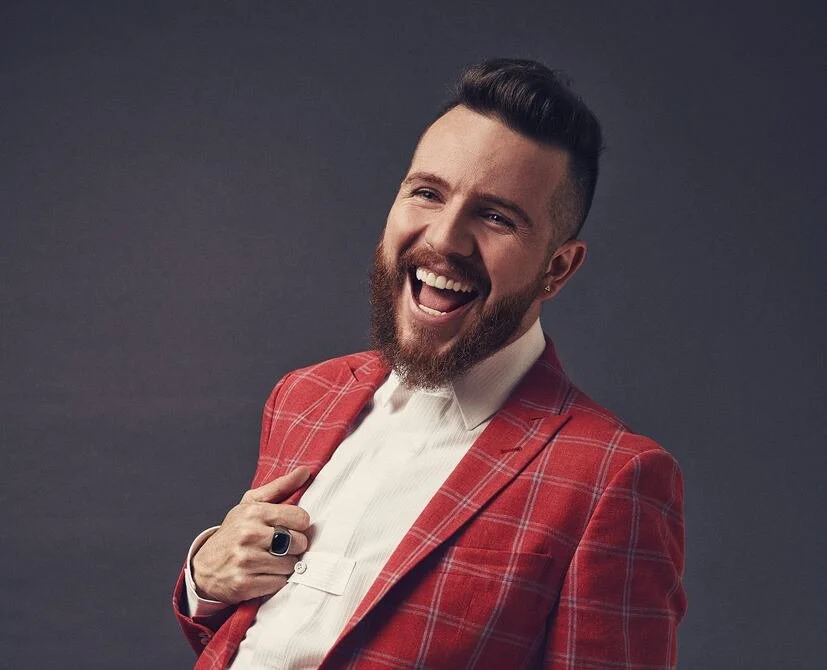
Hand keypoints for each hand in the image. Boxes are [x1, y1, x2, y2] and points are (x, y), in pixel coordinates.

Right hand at [191, 467, 311, 604]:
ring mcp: (246, 560)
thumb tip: (306, 471)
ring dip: (286, 565)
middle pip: (299, 542)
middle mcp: (249, 535)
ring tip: (272, 560)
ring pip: (291, 564)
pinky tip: (264, 574)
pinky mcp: (244, 584)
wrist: (204, 565)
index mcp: (254, 512)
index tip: (290, 527)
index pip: (301, 518)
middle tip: (282, 546)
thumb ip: (281, 487)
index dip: (299, 524)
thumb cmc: (235, 531)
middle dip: (295, 546)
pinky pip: (279, 583)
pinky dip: (276, 580)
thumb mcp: (252, 504)